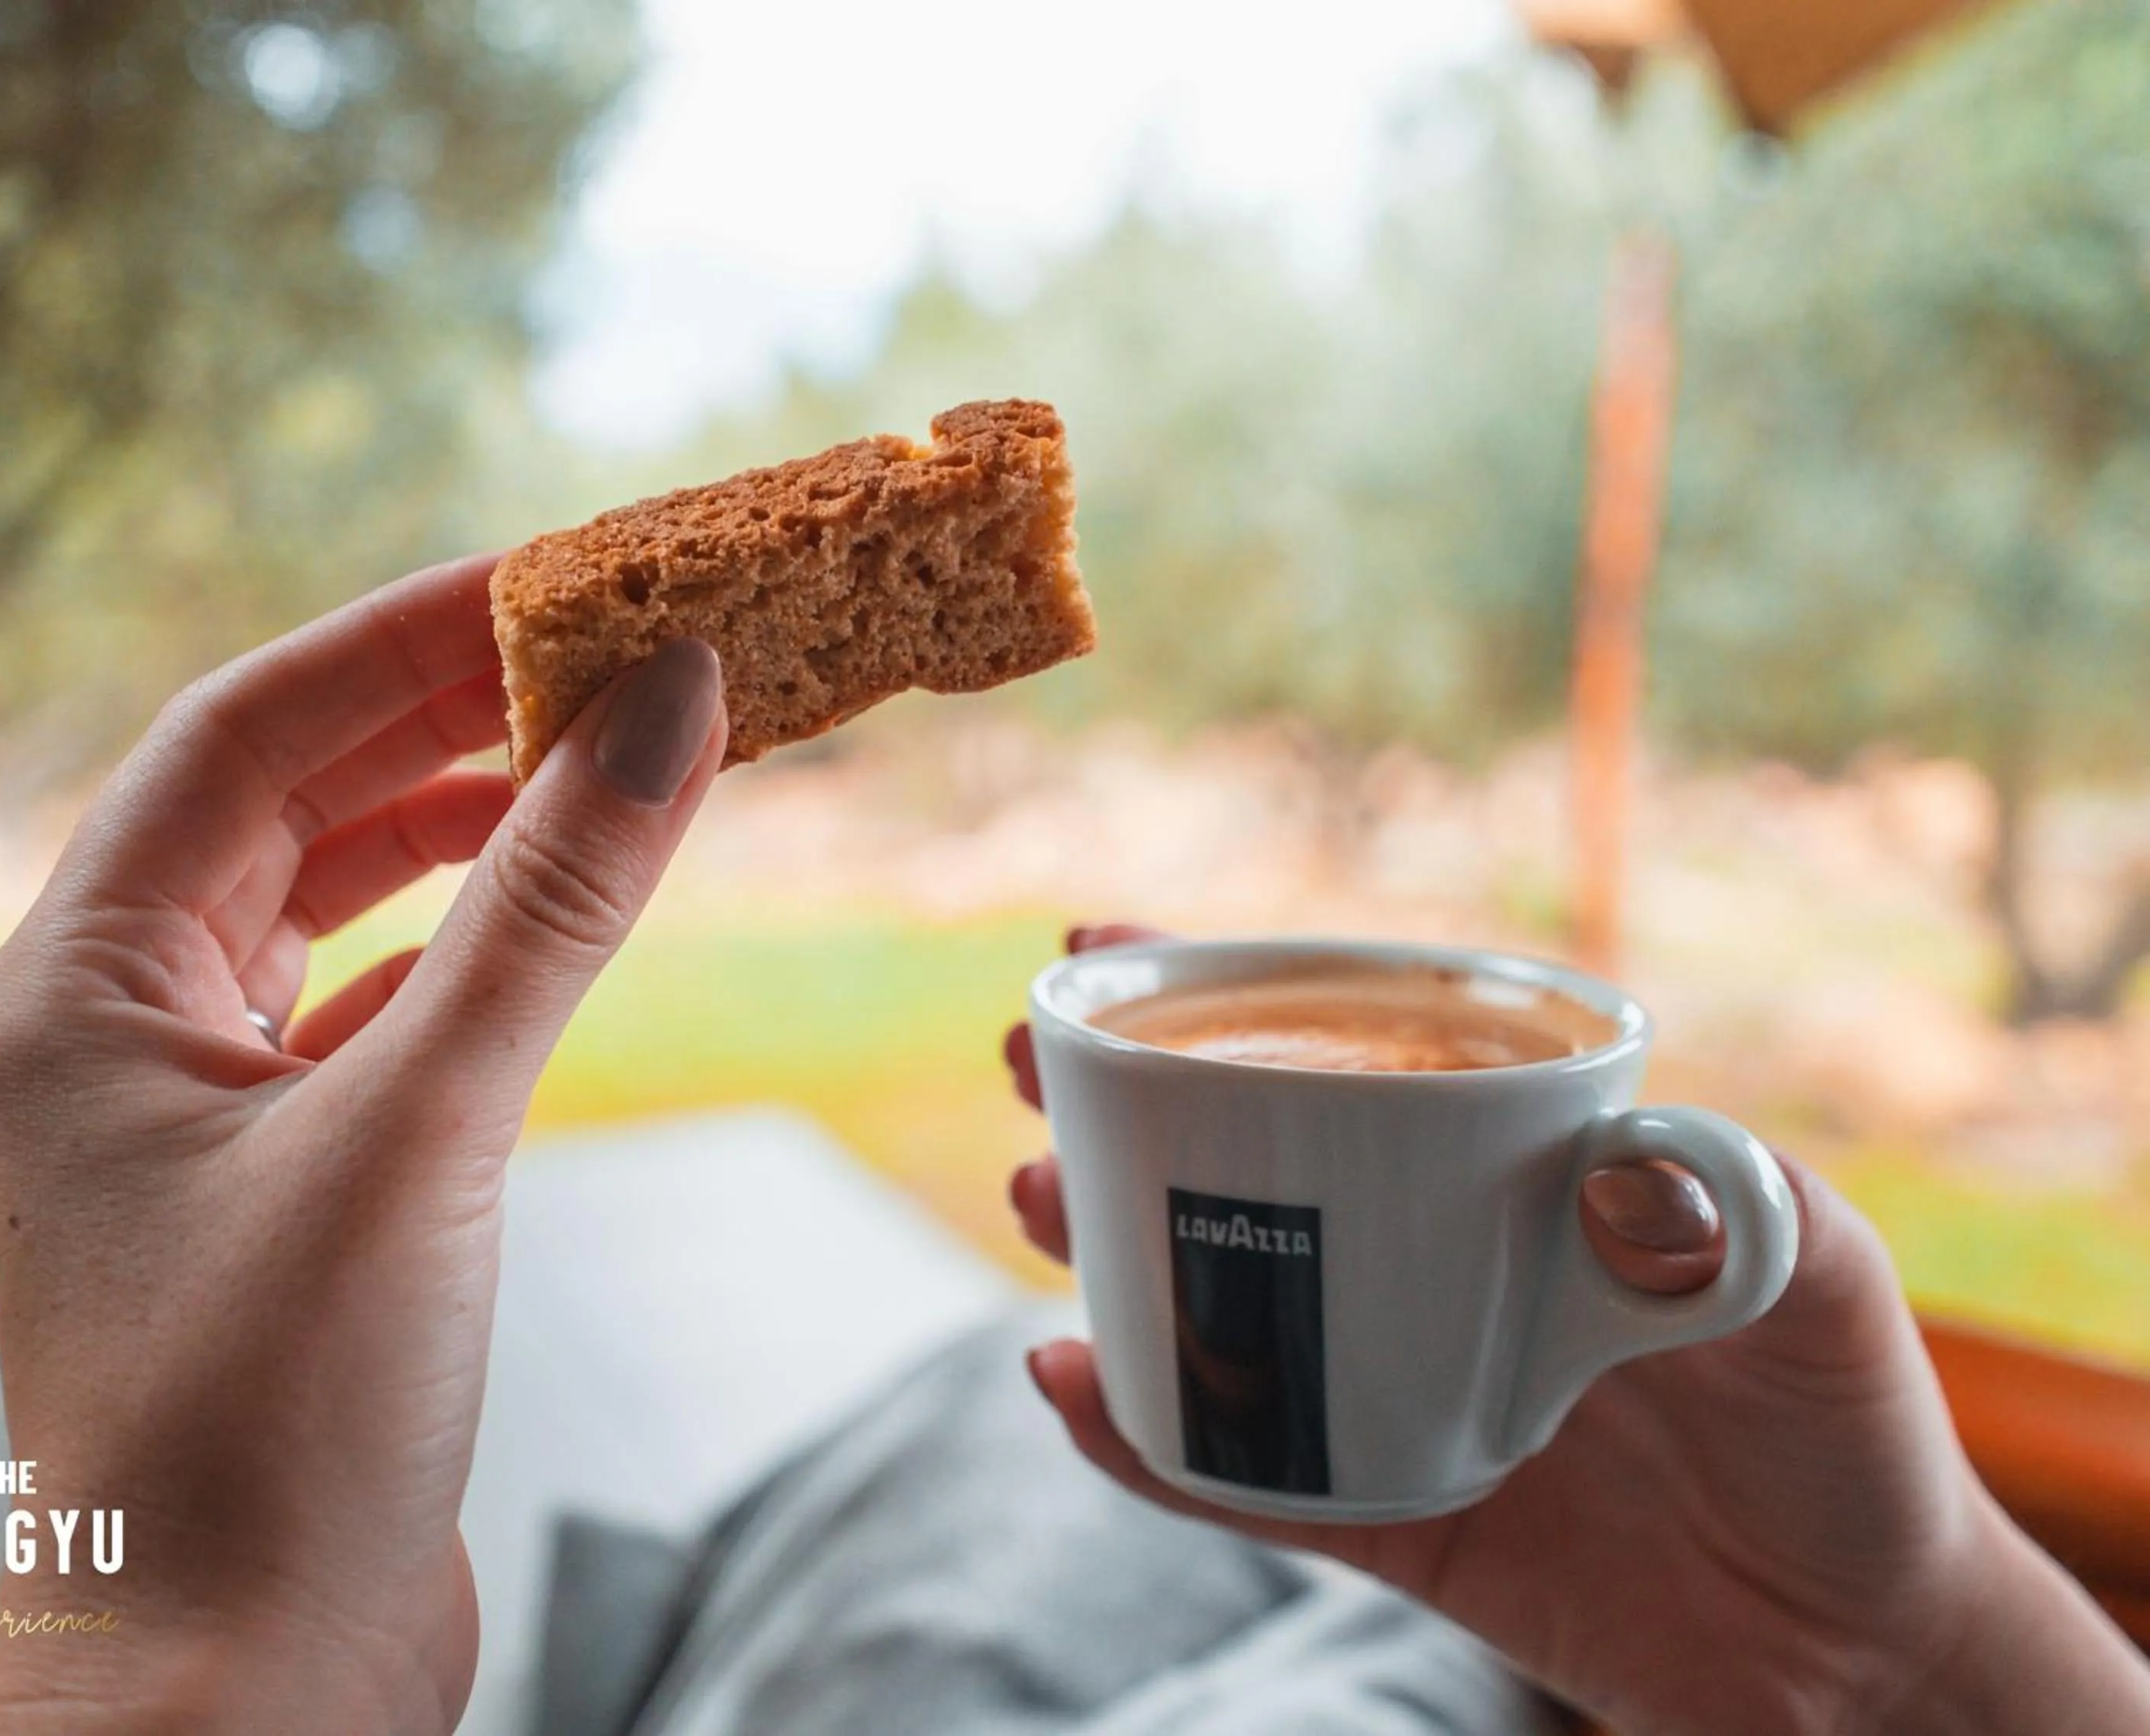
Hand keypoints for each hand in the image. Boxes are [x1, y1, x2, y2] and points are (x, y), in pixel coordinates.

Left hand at [0, 555, 726, 1734]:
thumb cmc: (274, 1428)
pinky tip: (553, 917)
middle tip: (608, 652)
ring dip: (465, 829)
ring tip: (604, 760)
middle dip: (447, 723)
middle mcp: (114, 1034)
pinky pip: (376, 1011)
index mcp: (74, 991)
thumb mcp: (424, 1129)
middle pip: (286, 807)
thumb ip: (550, 906)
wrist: (242, 1691)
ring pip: (333, 909)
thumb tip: (667, 705)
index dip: (400, 640)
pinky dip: (470, 948)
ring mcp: (196, 1115)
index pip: (240, 737)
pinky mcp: (285, 1188)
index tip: (552, 579)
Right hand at [1003, 925, 2149, 1735]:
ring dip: (1105, 1246)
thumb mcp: (1823, 1291)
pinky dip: (1150, 1436)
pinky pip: (1244, 1472)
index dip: (1229, 996)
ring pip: (1218, 1301)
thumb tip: (1621, 1171)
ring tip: (1033, 1203)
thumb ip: (1745, 1211)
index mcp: (1515, 1178)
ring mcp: (1396, 1385)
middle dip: (1122, 1105)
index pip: (1358, 1053)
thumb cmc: (1853, 1436)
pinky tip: (1075, 1383)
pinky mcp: (1386, 1514)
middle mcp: (1434, 1264)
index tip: (1110, 945)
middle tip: (1024, 1067)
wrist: (1860, 1655)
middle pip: (1249, 1163)